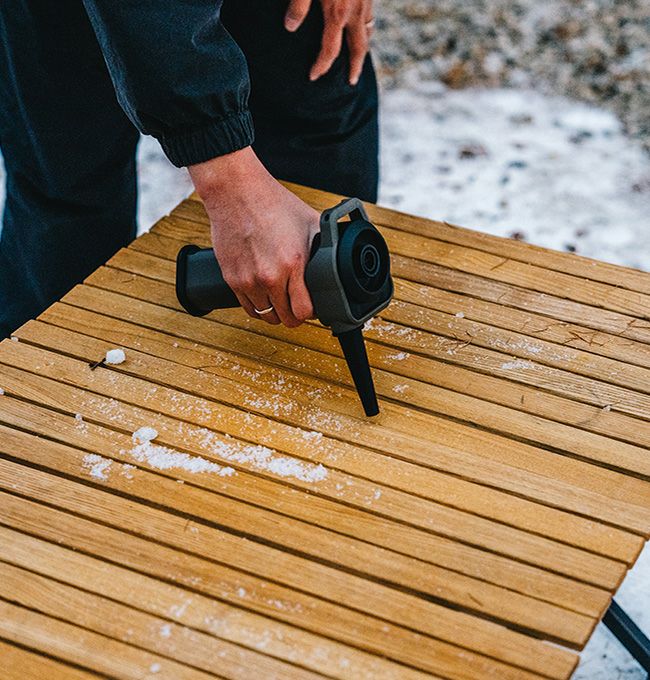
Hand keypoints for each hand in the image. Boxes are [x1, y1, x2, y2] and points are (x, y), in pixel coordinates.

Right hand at [188, 147, 319, 327]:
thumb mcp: (310, 222)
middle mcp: (269, 276)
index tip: (312, 306)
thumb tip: (341, 258)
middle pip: (285, 319)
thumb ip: (325, 245)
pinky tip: (264, 295)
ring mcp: (248, 280)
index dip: (311, 312)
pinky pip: (248, 307)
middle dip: (294, 314)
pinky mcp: (232, 279)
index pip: (303, 311)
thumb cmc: (273, 204)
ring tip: (280, 300)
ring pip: (266, 316)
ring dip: (275, 312)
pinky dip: (258, 306)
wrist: (236, 192)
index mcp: (292, 263)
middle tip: (297, 304)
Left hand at [284, 0, 373, 85]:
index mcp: (337, 13)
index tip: (313, 77)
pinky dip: (366, 29)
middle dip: (355, 68)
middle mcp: (354, 11)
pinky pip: (370, 17)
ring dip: (362, 49)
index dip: (322, 66)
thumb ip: (298, 6)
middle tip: (351, 82)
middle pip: (358, 49)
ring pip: (368, 32)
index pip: (330, 50)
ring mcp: (365, 1)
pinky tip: (358, 28)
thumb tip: (289, 27)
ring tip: (357, 60)